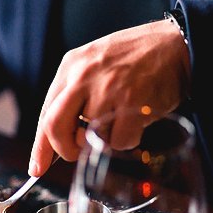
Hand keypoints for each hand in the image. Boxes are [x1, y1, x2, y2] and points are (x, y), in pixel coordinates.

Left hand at [29, 19, 190, 176]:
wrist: (175, 44)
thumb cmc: (134, 58)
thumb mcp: (93, 63)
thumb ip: (72, 95)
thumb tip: (54, 141)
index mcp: (70, 67)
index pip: (45, 114)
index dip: (41, 147)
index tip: (37, 168)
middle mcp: (83, 77)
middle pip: (55, 128)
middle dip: (64, 150)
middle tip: (76, 153)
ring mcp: (107, 90)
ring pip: (89, 140)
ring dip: (104, 140)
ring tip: (119, 120)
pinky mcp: (132, 103)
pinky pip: (118, 142)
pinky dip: (126, 140)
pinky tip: (135, 121)